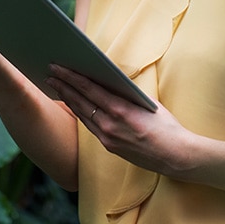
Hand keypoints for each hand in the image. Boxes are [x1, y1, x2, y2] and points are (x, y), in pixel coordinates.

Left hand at [45, 64, 192, 176]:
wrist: (175, 156)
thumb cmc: (166, 126)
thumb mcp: (147, 102)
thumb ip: (125, 93)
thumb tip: (108, 80)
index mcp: (120, 110)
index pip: (89, 89)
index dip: (70, 77)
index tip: (57, 67)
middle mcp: (110, 125)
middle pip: (80, 101)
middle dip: (63, 86)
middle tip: (49, 73)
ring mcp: (107, 138)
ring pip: (82, 114)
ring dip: (68, 99)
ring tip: (56, 86)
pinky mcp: (109, 147)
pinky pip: (90, 126)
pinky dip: (80, 113)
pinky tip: (74, 104)